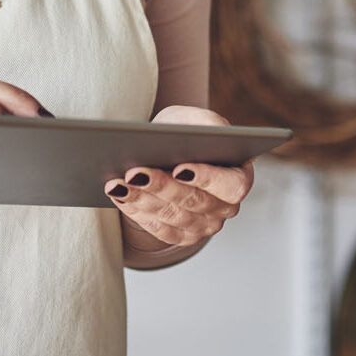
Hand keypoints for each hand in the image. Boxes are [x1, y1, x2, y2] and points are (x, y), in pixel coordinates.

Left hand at [104, 105, 254, 248]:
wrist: (167, 153)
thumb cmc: (185, 133)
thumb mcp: (196, 120)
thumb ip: (207, 123)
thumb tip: (203, 133)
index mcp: (239, 177)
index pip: (231, 185)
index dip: (207, 179)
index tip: (179, 168)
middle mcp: (226, 208)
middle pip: (194, 202)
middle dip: (161, 187)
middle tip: (134, 173)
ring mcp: (205, 226)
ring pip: (172, 217)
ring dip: (142, 200)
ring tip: (117, 184)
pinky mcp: (182, 236)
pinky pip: (159, 230)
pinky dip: (136, 213)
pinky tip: (119, 196)